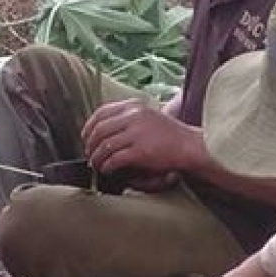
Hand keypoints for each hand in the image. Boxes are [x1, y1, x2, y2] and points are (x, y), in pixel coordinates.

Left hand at [82, 100, 203, 177]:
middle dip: (90, 145)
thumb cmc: (169, 134)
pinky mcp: (140, 151)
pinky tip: (107, 170)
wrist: (189, 145)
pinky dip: (107, 166)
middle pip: (99, 130)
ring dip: (96, 158)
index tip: (85, 137)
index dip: (89, 126)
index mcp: (134, 106)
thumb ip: (128, 118)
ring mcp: (137, 133)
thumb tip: (103, 129)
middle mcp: (134, 117)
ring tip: (96, 164)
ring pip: (104, 146)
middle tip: (89, 154)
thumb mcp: (147, 116)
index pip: (101, 113)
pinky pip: (115, 159)